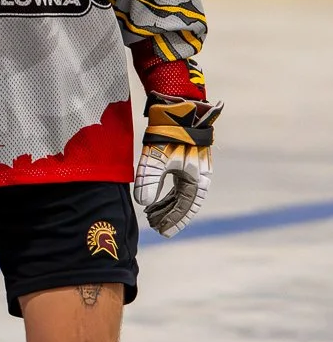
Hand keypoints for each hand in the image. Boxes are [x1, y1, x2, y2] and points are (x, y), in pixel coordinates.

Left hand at [133, 96, 221, 235]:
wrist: (176, 109)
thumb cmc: (168, 133)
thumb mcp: (156, 159)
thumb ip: (150, 181)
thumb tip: (143, 203)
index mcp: (196, 179)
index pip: (186, 208)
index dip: (174, 221)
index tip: (163, 232)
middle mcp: (197, 177)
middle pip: (183, 204)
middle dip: (168, 216)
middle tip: (153, 226)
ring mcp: (192, 170)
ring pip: (180, 196)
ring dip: (166, 207)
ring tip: (150, 216)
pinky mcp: (184, 163)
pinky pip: (177, 186)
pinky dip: (166, 195)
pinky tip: (153, 201)